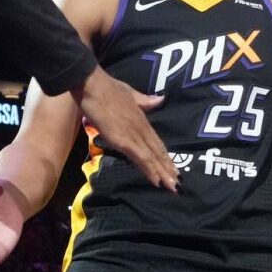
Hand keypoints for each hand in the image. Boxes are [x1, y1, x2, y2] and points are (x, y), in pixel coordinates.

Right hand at [71, 67, 175, 190]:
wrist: (92, 84)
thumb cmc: (106, 87)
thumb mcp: (130, 92)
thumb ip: (144, 100)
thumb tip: (160, 100)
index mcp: (142, 119)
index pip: (156, 141)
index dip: (165, 156)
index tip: (174, 168)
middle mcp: (141, 128)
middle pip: (158, 152)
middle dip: (168, 169)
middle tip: (179, 185)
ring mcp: (133, 134)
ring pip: (152, 157)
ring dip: (162, 173)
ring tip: (173, 187)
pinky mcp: (123, 140)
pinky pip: (139, 157)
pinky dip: (149, 169)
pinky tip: (156, 181)